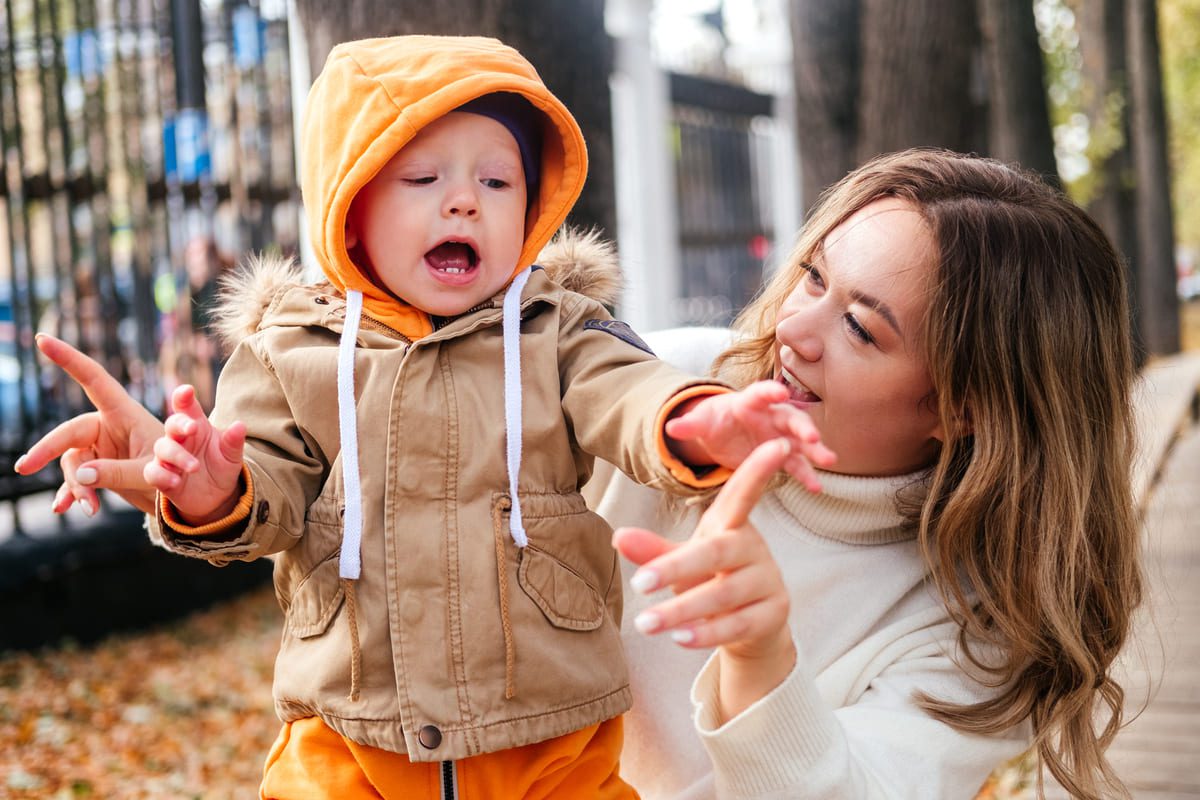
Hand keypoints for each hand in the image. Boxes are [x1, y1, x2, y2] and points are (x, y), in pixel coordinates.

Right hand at [14, 334, 161, 513]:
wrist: (193, 494)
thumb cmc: (179, 471)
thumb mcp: (149, 471)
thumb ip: (117, 472)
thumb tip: (80, 476)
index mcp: (124, 413)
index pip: (93, 379)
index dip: (69, 359)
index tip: (42, 339)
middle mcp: (109, 426)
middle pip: (69, 433)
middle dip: (46, 450)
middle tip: (24, 467)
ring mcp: (102, 448)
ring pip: (74, 464)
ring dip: (78, 486)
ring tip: (90, 508)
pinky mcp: (101, 469)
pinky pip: (79, 480)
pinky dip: (75, 495)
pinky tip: (63, 508)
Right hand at [145, 384, 245, 524]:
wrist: (216, 496)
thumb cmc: (222, 466)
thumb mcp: (232, 455)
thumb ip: (233, 441)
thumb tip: (240, 425)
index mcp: (196, 425)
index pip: (187, 407)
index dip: (183, 397)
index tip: (187, 390)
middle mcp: (179, 438)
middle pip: (172, 424)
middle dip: (180, 424)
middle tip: (192, 428)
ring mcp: (168, 457)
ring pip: (162, 448)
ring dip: (177, 455)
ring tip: (194, 467)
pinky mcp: (161, 477)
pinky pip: (153, 472)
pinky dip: (162, 475)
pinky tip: (176, 481)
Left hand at [614, 438, 797, 721]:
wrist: (751, 627)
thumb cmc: (711, 579)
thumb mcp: (683, 561)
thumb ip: (654, 551)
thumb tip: (618, 536)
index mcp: (733, 525)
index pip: (744, 494)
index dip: (757, 471)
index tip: (776, 445)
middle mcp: (754, 549)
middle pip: (718, 552)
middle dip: (675, 567)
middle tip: (638, 584)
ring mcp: (768, 581)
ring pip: (725, 594)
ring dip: (683, 610)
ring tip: (646, 623)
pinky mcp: (775, 613)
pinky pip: (739, 624)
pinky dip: (707, 633)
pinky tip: (679, 638)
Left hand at [666, 380, 835, 491]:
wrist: (723, 435)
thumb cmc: (713, 422)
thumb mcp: (701, 423)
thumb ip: (690, 425)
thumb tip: (670, 427)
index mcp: (749, 402)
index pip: (761, 393)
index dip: (770, 392)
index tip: (780, 393)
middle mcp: (770, 416)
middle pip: (790, 417)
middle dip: (803, 426)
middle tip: (814, 437)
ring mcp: (779, 435)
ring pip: (801, 441)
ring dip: (815, 450)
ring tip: (828, 461)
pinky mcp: (782, 455)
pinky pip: (797, 464)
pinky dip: (807, 474)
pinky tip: (817, 487)